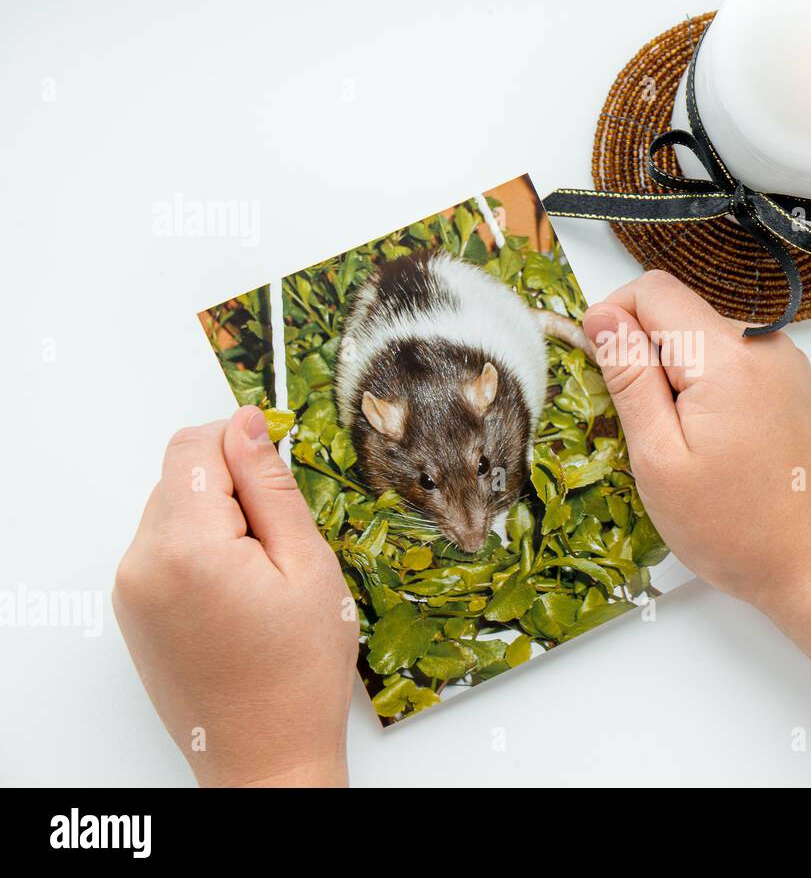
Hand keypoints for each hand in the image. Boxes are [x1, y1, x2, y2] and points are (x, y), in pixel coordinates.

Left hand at [114, 406, 357, 786]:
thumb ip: (272, 488)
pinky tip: (240, 591)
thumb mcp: (307, 566)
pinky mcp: (132, 609)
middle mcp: (142, 563)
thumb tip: (246, 426)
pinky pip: (163, 547)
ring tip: (263, 573)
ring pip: (172, 509)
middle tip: (283, 538)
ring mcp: (130, 589)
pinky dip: (201, 547)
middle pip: (180, 475)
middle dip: (233, 484)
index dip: (239, 440)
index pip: (194, 447)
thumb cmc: (299, 672)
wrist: (264, 756)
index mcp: (188, 547)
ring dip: (218, 517)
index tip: (278, 461)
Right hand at [582, 270, 810, 613]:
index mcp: (727, 356)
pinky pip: (731, 362)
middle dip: (647, 359)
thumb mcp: (658, 457)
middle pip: (678, 314)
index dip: (613, 322)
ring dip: (677, 379)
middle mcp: (763, 344)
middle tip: (648, 432)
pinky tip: (713, 444)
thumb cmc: (732, 527)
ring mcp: (784, 362)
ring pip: (702, 339)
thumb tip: (601, 315)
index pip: (651, 290)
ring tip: (686, 447)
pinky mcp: (792, 383)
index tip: (605, 378)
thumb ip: (629, 377)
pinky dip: (707, 390)